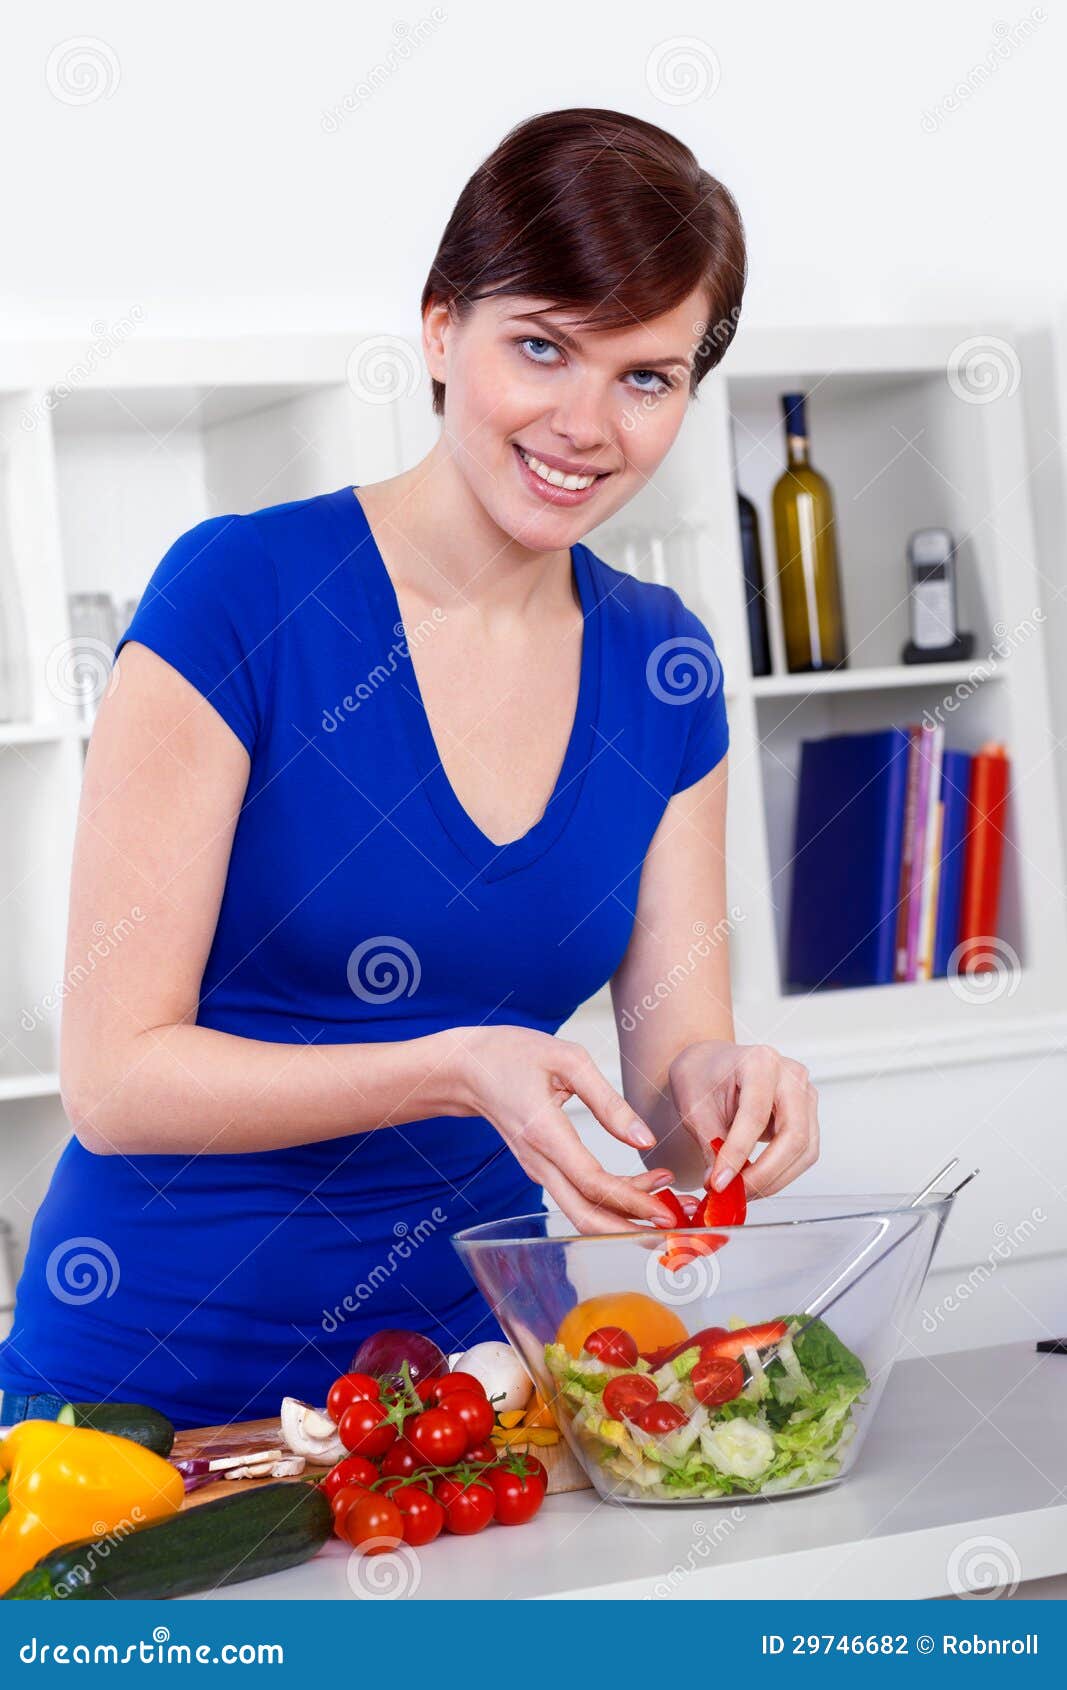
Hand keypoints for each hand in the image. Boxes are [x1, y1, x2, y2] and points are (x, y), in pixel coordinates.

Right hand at [445, 1026, 677, 1234]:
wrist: (468, 1067)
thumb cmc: (514, 1054)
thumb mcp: (568, 1060)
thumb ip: (608, 1102)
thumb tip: (645, 1139)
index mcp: (545, 1134)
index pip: (592, 1183)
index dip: (631, 1201)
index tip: (664, 1210)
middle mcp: (538, 1161)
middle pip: (584, 1214)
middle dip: (629, 1229)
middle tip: (671, 1227)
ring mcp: (537, 1168)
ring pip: (582, 1208)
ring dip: (624, 1214)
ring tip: (666, 1200)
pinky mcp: (542, 1167)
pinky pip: (577, 1194)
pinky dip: (610, 1199)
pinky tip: (641, 1186)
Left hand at [668, 1039, 819, 1198]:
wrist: (710, 1064)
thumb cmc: (702, 1075)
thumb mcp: (693, 1107)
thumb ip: (710, 1144)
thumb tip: (721, 1184)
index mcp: (760, 1061)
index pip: (755, 1115)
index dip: (738, 1153)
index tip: (719, 1182)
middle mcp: (790, 1075)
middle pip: (793, 1135)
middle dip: (764, 1174)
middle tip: (736, 1194)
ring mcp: (804, 1094)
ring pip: (804, 1150)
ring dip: (774, 1179)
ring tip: (742, 1192)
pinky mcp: (807, 1115)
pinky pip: (803, 1153)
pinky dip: (781, 1173)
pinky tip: (755, 1181)